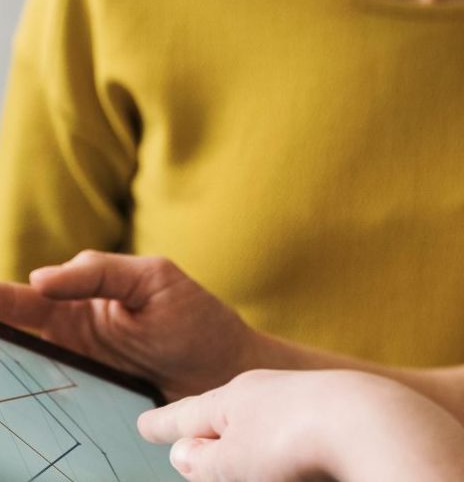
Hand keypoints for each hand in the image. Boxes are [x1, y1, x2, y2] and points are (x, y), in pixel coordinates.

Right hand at [0, 250, 254, 399]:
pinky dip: (29, 403)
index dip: (0, 300)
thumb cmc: (194, 319)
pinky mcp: (87, 404)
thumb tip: (38, 279)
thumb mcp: (152, 280)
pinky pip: (49, 405)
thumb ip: (99, 273)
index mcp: (81, 297)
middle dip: (0, 324)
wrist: (226, 370)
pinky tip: (14, 396)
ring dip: (11, 366)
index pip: (25, 296)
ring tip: (4, 363)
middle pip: (16, 334)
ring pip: (25, 371)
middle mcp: (70, 336)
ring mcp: (76, 371)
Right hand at [140, 368, 463, 481]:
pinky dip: (280, 439)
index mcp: (232, 397)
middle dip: (205, 425)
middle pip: (224, 411)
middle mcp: (264, 389)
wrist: (365, 419)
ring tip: (228, 444)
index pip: (186, 414)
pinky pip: (292, 426)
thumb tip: (183, 450)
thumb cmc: (292, 440)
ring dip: (244, 438)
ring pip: (260, 419)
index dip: (163, 425)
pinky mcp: (329, 408)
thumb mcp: (232, 461)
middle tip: (180, 430)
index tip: (144, 425)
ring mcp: (299, 395)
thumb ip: (202, 459)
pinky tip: (287, 454)